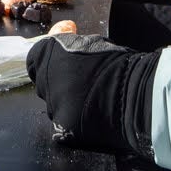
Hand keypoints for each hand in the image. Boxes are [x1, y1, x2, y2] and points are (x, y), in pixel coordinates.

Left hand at [26, 34, 158, 157]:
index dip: (47, 67)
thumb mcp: (92, 44)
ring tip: (90, 104)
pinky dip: (73, 126)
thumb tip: (63, 43)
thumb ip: (70, 47)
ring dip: (66, 106)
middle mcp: (45, 76)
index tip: (58, 72)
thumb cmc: (119, 64)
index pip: (34, 61)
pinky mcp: (62, 126)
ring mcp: (53, 103)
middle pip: (44, 85)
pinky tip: (91, 120)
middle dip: (58, 87)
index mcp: (50, 52)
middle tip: (81, 89)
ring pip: (54, 107)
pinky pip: (62, 127)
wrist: (136, 91)